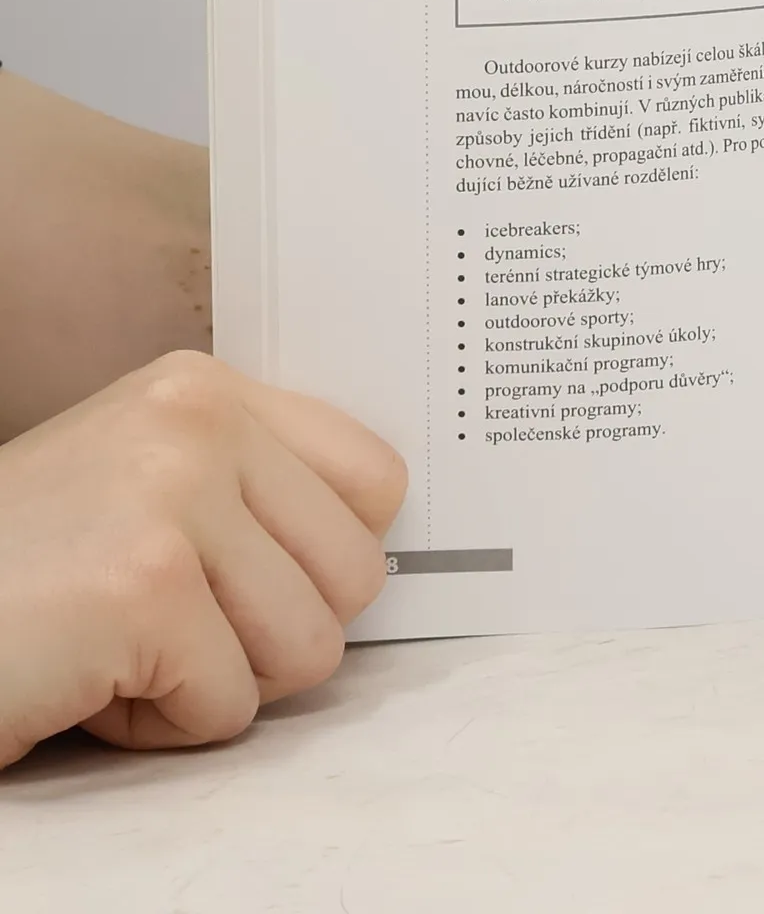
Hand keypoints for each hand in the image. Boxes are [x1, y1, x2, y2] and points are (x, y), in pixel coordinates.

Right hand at [0, 351, 406, 769]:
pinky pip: (231, 704)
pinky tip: (89, 682)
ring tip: (124, 650)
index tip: (256, 580)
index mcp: (207, 390)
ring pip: (311, 645)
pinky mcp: (143, 589)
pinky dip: (160, 725)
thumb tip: (373, 549)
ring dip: (218, 682)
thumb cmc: (23, 576)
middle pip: (356, 571)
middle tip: (175, 629)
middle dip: (275, 633)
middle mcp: (198, 422)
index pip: (377, 479)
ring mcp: (171, 498)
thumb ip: (252, 492)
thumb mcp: (146, 488)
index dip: (328, 559)